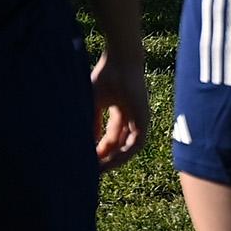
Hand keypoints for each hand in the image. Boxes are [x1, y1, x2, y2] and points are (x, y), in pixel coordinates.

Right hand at [88, 44, 147, 169]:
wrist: (121, 61)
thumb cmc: (106, 75)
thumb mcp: (93, 102)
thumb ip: (91, 122)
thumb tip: (86, 141)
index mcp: (120, 110)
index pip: (110, 136)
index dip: (98, 148)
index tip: (87, 159)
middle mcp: (131, 117)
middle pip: (119, 144)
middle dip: (106, 157)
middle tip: (91, 169)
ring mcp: (139, 120)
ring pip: (128, 147)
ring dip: (114, 160)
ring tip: (99, 169)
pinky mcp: (144, 121)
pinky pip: (136, 144)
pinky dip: (123, 154)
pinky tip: (110, 161)